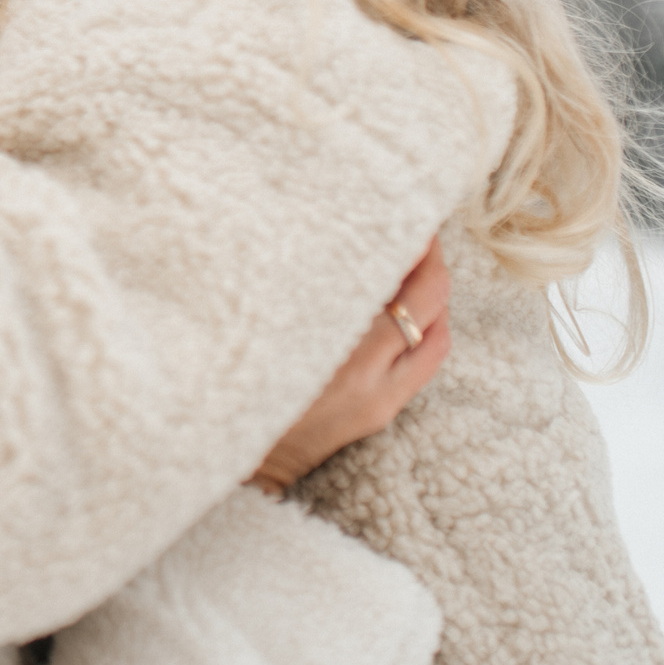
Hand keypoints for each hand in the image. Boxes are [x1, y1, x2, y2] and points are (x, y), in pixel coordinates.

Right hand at [249, 238, 451, 495]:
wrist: (226, 453)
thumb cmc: (231, 377)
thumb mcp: (265, 324)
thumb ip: (305, 285)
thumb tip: (338, 239)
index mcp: (340, 351)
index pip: (405, 285)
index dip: (413, 245)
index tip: (402, 211)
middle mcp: (371, 378)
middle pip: (432, 304)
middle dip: (430, 262)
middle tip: (414, 230)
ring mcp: (382, 400)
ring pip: (437, 336)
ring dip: (433, 298)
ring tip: (412, 267)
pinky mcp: (380, 413)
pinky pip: (423, 361)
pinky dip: (423, 327)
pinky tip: (401, 308)